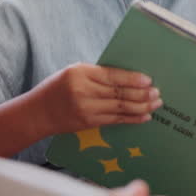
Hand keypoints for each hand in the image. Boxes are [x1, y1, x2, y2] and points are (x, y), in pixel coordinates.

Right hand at [35, 63, 161, 134]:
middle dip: (142, 94)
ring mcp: (86, 110)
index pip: (112, 76)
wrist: (38, 112)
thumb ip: (98, 73)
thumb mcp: (74, 72)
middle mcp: (83, 92)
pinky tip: (144, 116)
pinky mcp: (89, 123)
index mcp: (80, 74)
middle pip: (119, 93)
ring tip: (155, 104)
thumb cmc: (58, 87)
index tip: (148, 80)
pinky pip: (115, 120)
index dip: (132, 79)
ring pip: (120, 108)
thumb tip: (129, 77)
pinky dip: (132, 118)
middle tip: (157, 93)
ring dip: (141, 107)